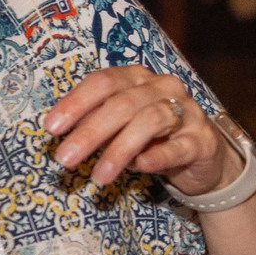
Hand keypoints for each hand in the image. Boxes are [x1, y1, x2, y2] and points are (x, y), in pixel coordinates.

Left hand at [44, 66, 234, 192]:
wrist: (204, 157)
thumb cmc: (155, 137)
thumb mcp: (122, 126)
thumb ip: (97, 123)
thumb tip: (60, 133)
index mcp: (138, 78)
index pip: (104, 82)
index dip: (76, 102)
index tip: (51, 127)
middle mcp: (164, 87)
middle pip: (122, 103)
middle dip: (90, 131)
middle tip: (65, 158)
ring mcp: (187, 112)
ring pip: (149, 121)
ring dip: (119, 149)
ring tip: (99, 176)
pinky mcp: (202, 140)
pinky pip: (179, 146)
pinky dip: (159, 156)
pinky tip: (142, 166)